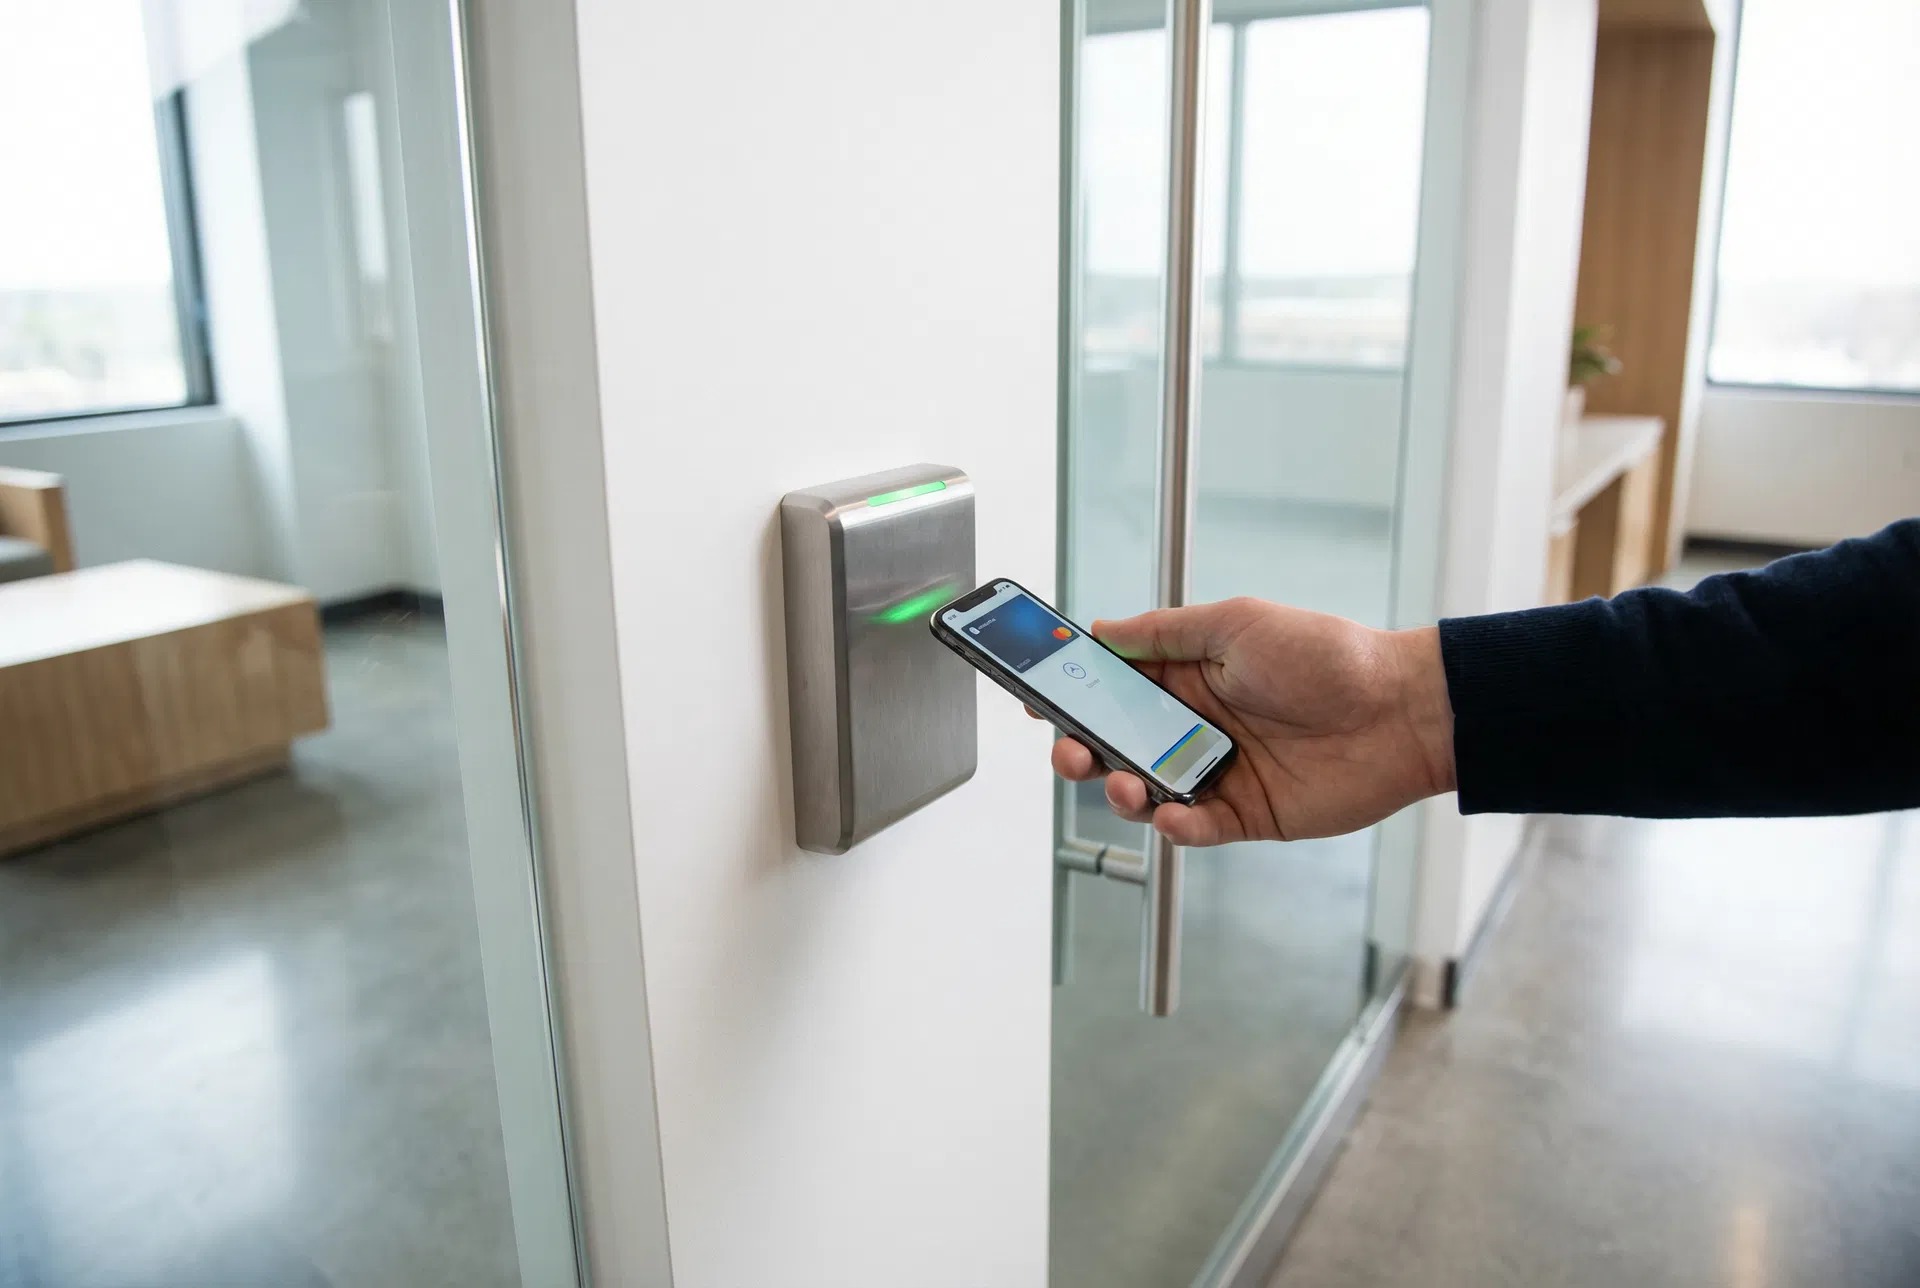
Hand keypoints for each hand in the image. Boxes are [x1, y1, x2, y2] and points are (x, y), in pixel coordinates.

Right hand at [1047, 598, 1455, 845]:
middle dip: (1078, 748)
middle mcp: (1194, 723)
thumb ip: (1165, 632)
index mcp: (1186, 674)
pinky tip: (1172, 814)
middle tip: (1069, 750)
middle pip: (1113, 742)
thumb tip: (1103, 630)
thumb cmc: (1328, 657)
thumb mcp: (1236, 623)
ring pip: (1143, 789)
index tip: (1033, 693)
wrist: (1401, 712)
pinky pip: (1192, 827)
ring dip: (1120, 789)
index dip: (1068, 689)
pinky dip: (1173, 827)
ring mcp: (1216, 770)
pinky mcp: (1244, 813)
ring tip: (1126, 782)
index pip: (1110, 683)